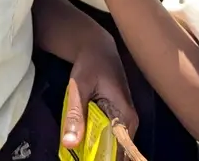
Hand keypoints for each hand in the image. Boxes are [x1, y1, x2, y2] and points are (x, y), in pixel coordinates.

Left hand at [62, 33, 137, 153]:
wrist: (97, 48)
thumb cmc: (90, 64)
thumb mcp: (79, 88)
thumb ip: (76, 115)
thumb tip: (70, 144)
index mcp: (125, 115)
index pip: (122, 150)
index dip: (106, 160)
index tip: (89, 160)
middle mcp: (129, 121)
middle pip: (117, 152)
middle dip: (99, 157)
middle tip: (79, 157)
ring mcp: (123, 121)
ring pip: (112, 146)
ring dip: (97, 152)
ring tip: (79, 154)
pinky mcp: (115, 119)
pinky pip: (108, 138)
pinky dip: (95, 143)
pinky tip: (82, 144)